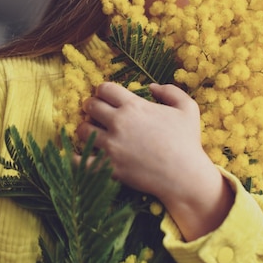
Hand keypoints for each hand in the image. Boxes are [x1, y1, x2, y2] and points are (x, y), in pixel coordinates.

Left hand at [77, 82, 233, 239]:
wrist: (185, 176)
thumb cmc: (188, 142)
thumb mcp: (188, 108)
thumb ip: (170, 91)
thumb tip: (152, 87)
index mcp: (134, 105)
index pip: (104, 88)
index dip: (103, 91)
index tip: (106, 98)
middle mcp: (118, 122)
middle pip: (90, 106)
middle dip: (91, 107)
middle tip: (95, 113)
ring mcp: (111, 146)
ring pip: (83, 130)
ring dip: (85, 130)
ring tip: (92, 133)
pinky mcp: (108, 167)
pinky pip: (80, 161)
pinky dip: (75, 157)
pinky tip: (78, 155)